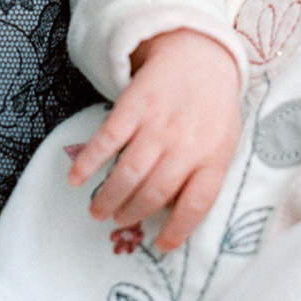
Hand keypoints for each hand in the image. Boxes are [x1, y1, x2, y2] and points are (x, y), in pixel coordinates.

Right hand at [67, 28, 240, 250]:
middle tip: (120, 222)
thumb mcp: (223, 142)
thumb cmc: (213, 108)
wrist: (200, 54)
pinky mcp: (133, 106)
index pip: (197, 204)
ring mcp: (158, 124)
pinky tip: (77, 179)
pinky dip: (88, 162)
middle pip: (155, 192)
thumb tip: (174, 211)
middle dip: (133, 214)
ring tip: (99, 212)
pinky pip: (107, 140)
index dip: (178, 230)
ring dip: (109, 197)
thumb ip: (205, 175)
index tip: (162, 246)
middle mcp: (186, 144)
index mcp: (214, 157)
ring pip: (129, 172)